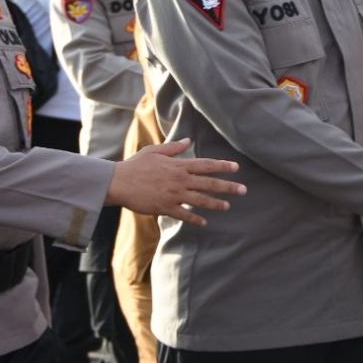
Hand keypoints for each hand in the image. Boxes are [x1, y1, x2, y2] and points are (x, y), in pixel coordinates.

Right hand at [105, 139, 243, 226]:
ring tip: (228, 206)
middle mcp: (180, 180)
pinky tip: (204, 222)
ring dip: (216, 204)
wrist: (119, 182)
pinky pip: (184, 214)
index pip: (206, 165)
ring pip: (200, 200)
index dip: (222, 166)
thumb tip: (189, 140)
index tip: (236, 168)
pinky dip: (195, 219)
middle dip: (228, 187)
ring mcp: (173, 194)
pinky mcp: (165, 207)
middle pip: (208, 183)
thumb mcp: (155, 151)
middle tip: (243, 190)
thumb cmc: (135, 165)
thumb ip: (174, 148)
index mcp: (178, 165)